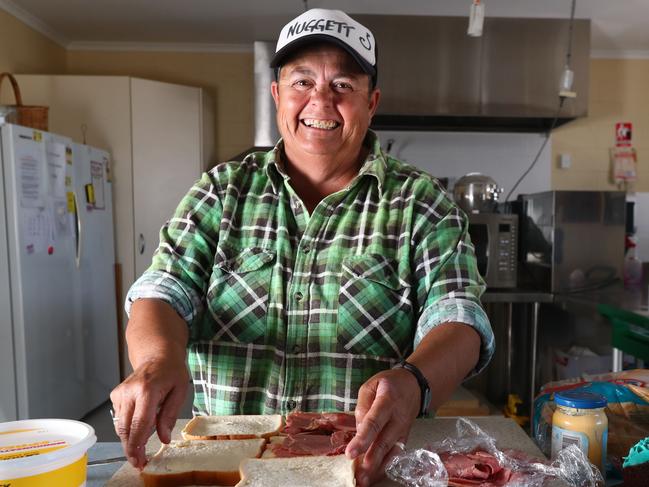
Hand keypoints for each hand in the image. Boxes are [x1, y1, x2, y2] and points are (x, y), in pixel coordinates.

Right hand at [109, 357, 188, 468]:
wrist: (157, 355)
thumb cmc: (171, 371)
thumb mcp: (180, 391)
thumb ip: (170, 415)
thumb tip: (164, 438)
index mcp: (147, 390)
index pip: (139, 424)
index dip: (138, 445)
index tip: (140, 460)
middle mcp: (129, 392)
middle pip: (126, 428)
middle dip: (131, 448)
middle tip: (139, 462)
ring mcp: (120, 393)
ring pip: (120, 425)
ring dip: (129, 440)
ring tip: (140, 448)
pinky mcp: (116, 395)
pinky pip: (119, 418)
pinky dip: (128, 427)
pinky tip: (139, 426)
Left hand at [345, 368, 420, 486]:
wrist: (414, 386)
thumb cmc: (388, 384)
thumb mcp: (371, 385)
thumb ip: (362, 405)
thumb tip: (358, 429)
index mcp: (387, 400)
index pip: (374, 421)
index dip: (362, 439)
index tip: (350, 453)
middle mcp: (398, 418)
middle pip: (383, 441)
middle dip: (370, 460)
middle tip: (358, 476)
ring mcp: (404, 430)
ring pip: (391, 452)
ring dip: (377, 468)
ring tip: (364, 480)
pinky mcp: (405, 438)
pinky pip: (395, 454)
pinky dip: (385, 467)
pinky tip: (374, 476)